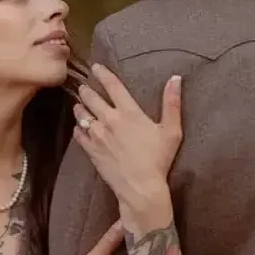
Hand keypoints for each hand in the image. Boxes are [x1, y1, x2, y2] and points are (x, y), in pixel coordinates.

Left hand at [73, 65, 182, 210]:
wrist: (140, 187)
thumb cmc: (158, 159)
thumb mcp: (171, 130)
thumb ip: (172, 103)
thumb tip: (175, 78)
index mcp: (129, 113)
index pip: (113, 86)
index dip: (103, 74)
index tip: (95, 67)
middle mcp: (109, 120)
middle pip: (91, 98)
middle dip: (86, 90)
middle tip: (83, 86)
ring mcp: (98, 136)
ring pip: (82, 114)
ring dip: (80, 107)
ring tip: (79, 103)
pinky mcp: (91, 150)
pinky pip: (79, 134)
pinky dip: (78, 128)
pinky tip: (80, 127)